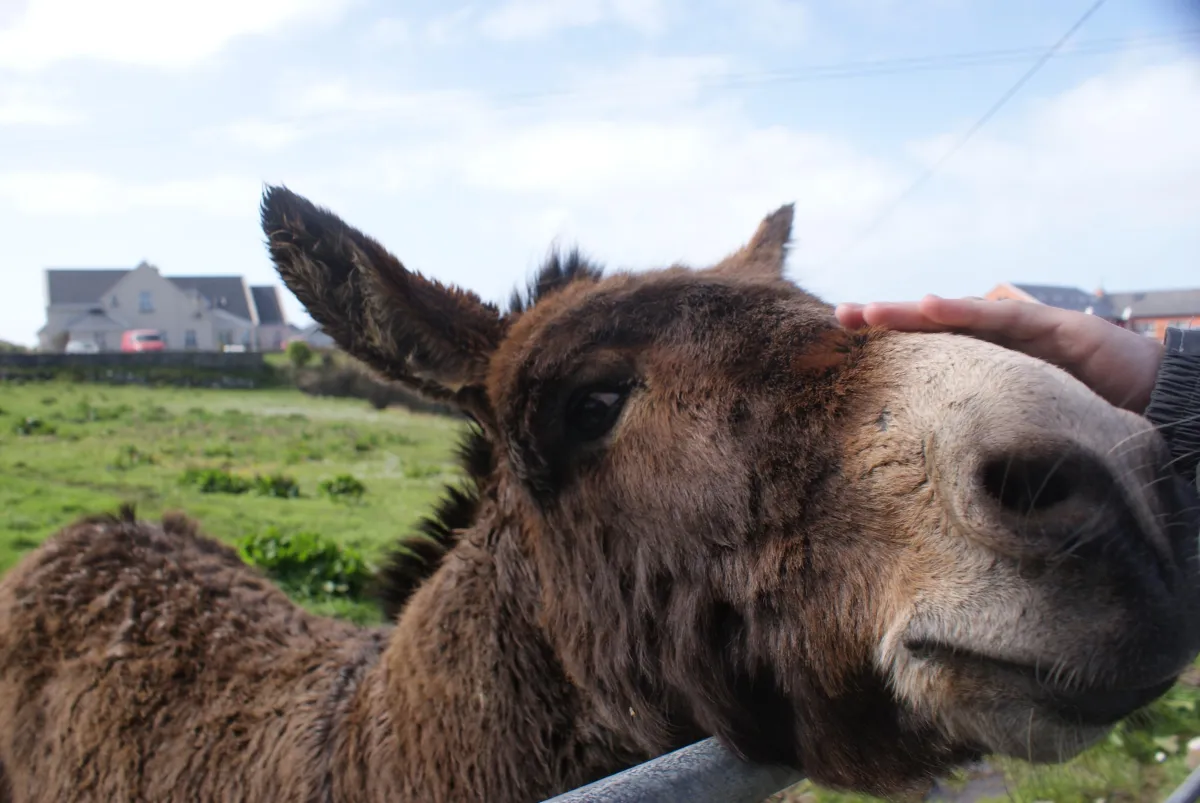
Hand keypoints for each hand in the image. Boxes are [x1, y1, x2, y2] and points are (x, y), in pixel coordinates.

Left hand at [835, 294, 1163, 413]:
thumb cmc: (1090, 415)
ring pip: (957, 317)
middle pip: (932, 327)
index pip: (929, 351)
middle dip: (885, 321)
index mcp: (987, 365)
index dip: (890, 347)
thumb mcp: (1025, 424)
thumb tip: (942, 458)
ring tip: (868, 313)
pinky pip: (1003, 319)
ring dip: (911, 313)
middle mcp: (1000, 343)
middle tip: (839, 318)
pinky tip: (929, 306)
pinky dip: (966, 312)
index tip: (842, 352)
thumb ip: (987, 425)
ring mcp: (1026, 332)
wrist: (1157, 401)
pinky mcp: (1055, 328)